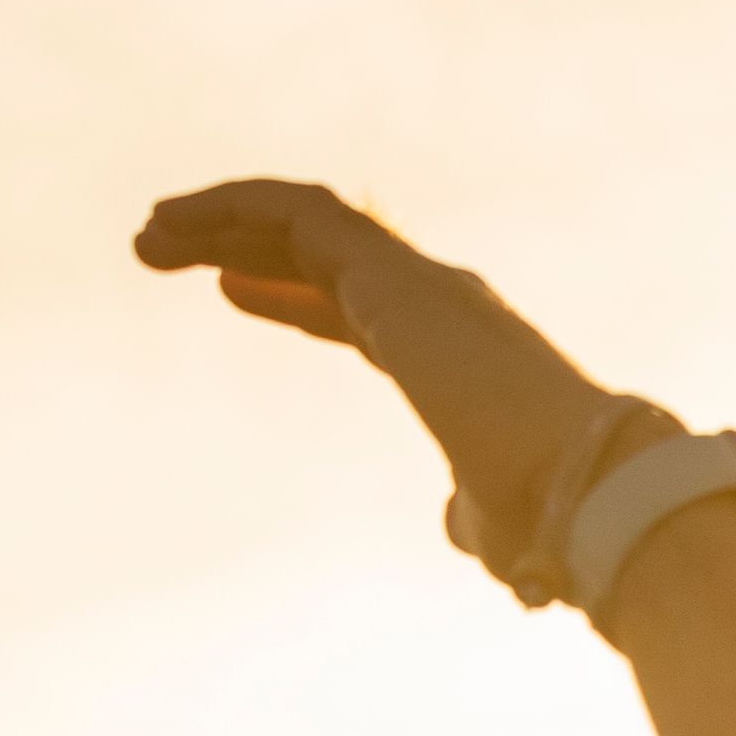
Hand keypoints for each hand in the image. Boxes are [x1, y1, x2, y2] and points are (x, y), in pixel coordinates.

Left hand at [134, 180, 623, 565]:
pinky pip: (300, 213)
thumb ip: (471, 516)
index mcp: (455, 354)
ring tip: (146, 239)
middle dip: (241, 244)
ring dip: (220, 220)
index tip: (225, 288)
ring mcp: (421, 283)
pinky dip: (234, 208)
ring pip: (304, 221)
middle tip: (159, 250)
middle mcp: (442, 302)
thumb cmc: (550, 524)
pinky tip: (177, 228)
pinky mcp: (396, 277)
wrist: (588, 497)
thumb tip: (461, 526)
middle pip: (322, 253)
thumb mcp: (493, 527)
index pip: (357, 306)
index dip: (290, 296)